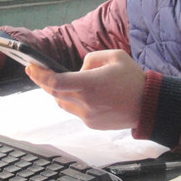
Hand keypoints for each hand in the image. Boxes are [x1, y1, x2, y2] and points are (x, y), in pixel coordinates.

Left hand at [25, 49, 145, 129]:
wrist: (149, 105)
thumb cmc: (133, 79)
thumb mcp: (114, 56)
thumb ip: (91, 59)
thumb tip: (79, 69)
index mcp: (89, 85)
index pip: (55, 82)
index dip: (40, 75)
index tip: (31, 68)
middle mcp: (85, 103)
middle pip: (54, 93)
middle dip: (43, 81)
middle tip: (36, 71)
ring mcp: (87, 116)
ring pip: (63, 103)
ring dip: (58, 92)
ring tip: (60, 81)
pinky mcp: (92, 124)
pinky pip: (75, 110)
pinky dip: (73, 100)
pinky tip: (81, 93)